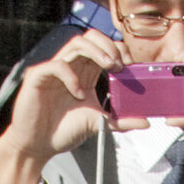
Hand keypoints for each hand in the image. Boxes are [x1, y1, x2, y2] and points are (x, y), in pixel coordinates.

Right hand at [0, 32, 117, 183]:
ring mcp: (53, 69)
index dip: (118, 50)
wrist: (38, 146)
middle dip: (109, 46)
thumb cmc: (63, 131)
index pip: (103, 48)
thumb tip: (146, 123)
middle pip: (91, 37)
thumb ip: (120, 121)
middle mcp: (70, 66)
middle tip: (119, 65)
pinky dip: (71, 76)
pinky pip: (56, 65)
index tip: (130, 66)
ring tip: (108, 67)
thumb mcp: (98, 124)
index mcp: (84, 72)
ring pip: (76, 43)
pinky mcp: (38, 76)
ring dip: (96, 52)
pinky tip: (78, 93)